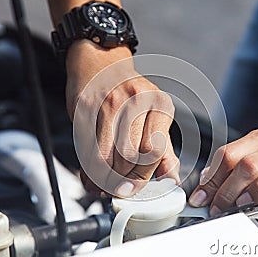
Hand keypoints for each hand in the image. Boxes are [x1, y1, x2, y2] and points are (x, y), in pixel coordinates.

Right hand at [66, 40, 179, 195]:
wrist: (101, 67)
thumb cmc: (130, 94)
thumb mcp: (155, 116)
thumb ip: (164, 150)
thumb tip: (172, 180)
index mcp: (158, 103)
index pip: (153, 151)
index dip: (143, 176)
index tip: (135, 188)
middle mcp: (135, 100)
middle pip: (128, 157)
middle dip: (123, 181)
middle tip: (120, 189)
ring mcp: (108, 103)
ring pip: (104, 157)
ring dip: (104, 180)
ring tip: (106, 186)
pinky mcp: (85, 108)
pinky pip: (85, 150)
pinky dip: (88, 171)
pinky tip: (93, 176)